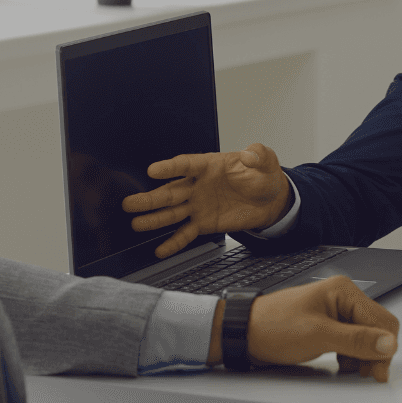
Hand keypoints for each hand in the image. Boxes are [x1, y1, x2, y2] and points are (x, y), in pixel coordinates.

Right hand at [122, 143, 292, 258]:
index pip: (186, 165)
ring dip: (154, 219)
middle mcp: (198, 186)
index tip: (153, 170)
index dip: (170, 168)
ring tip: (136, 223)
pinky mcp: (204, 223)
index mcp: (209, 166)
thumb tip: (250, 153)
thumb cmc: (263, 176)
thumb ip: (257, 155)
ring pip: (172, 212)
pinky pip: (186, 233)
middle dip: (150, 198)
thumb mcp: (265, 160)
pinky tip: (160, 249)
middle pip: (170, 191)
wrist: (270, 200)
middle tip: (131, 203)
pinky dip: (174, 242)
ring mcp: (198, 205)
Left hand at [205, 276, 400, 381]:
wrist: (245, 332)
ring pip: (366, 337)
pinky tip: (342, 364)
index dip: (384, 347)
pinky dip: (352, 355)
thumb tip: (387, 343)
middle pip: (377, 328)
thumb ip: (356, 339)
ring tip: (350, 369)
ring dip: (363, 356)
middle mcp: (343, 298)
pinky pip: (352, 341)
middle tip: (367, 374)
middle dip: (375, 352)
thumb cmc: (273, 326)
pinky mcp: (329, 325)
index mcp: (345, 291)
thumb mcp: (318, 335)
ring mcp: (336, 311)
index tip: (378, 371)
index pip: (383, 320)